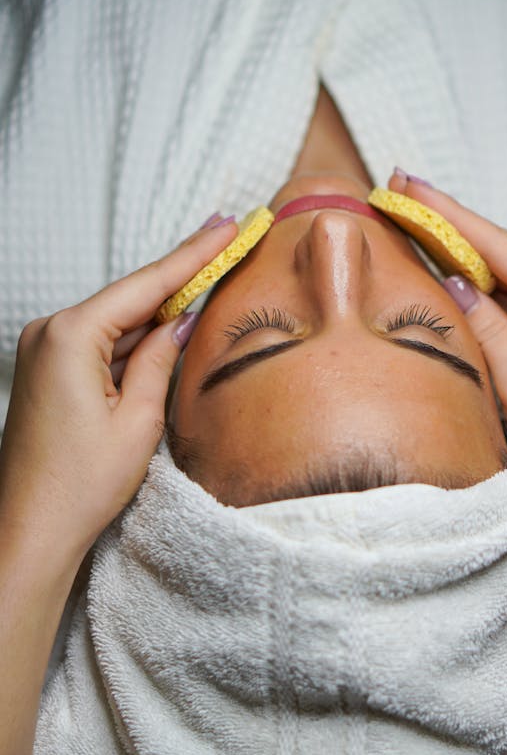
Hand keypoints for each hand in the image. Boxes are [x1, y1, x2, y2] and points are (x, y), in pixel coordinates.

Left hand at [0, 218, 236, 567]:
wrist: (32, 530)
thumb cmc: (80, 485)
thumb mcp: (139, 420)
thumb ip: (160, 360)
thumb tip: (180, 321)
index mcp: (70, 337)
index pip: (146, 285)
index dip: (194, 255)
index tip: (226, 224)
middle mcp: (49, 333)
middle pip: (130, 298)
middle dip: (181, 277)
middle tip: (226, 241)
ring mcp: (43, 351)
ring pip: (117, 322)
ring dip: (160, 312)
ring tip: (210, 283)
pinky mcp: (46, 372)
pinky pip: (100, 345)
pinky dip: (135, 340)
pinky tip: (169, 329)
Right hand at [388, 172, 506, 520]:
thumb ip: (487, 331)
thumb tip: (452, 282)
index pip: (497, 246)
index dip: (448, 215)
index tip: (408, 186)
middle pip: (496, 252)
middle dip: (446, 222)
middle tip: (398, 190)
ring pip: (496, 276)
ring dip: (453, 251)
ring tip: (409, 221)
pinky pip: (501, 305)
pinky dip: (468, 287)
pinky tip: (440, 273)